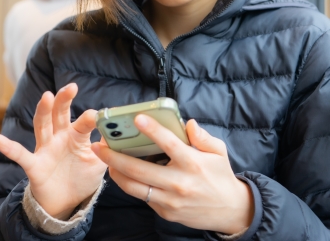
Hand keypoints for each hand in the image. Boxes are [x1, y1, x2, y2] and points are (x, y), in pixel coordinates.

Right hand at [0, 84, 106, 219]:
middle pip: (59, 114)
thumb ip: (107, 147)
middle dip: (64, 100)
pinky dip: (8, 147)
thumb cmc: (82, 177)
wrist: (66, 202)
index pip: (83, 122)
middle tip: (71, 87)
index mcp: (76, 136)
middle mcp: (59, 138)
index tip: (97, 113)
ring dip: (43, 111)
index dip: (89, 117)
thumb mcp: (100, 162)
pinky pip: (20, 155)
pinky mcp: (34, 165)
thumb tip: (118, 131)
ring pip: (42, 126)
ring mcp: (45, 150)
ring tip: (46, 96)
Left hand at [91, 115, 253, 234]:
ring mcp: (170, 200)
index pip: (169, 144)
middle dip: (115, 156)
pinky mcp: (165, 212)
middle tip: (100, 144)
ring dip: (115, 172)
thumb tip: (186, 123)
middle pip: (139, 169)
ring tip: (103, 158)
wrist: (230, 211)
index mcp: (193, 164)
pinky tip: (121, 172)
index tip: (137, 118)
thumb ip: (201, 136)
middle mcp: (179, 183)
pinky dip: (130, 184)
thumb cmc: (221, 176)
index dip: (152, 130)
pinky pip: (142, 196)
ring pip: (134, 187)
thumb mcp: (218, 152)